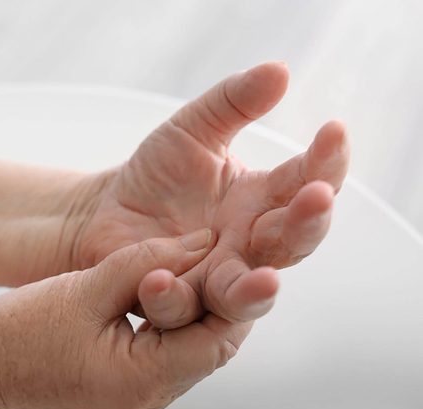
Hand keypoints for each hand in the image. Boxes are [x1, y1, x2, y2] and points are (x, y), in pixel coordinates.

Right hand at [0, 230, 248, 408]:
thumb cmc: (18, 330)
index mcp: (138, 383)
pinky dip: (171, 327)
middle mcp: (146, 405)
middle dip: (217, 302)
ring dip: (194, 313)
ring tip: (192, 271)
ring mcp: (136, 407)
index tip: (238, 255)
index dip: (233, 295)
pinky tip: (163, 296)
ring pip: (190, 354)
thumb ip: (148, 261)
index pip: (216, 340)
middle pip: (208, 349)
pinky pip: (166, 361)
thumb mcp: (87, 286)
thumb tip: (203, 241)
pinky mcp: (126, 399)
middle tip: (221, 258)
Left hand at [71, 62, 349, 324]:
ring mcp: (213, 278)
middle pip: (290, 243)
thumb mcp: (192, 129)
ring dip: (254, 291)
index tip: (333, 131)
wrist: (106, 212)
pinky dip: (174, 298)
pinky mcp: (175, 300)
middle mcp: (248, 245)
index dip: (326, 161)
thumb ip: (232, 103)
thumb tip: (279, 70)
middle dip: (306, 223)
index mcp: (262, 201)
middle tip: (315, 198)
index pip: (307, 182)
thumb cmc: (157, 174)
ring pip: (244, 295)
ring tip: (263, 280)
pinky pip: (181, 308)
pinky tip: (160, 279)